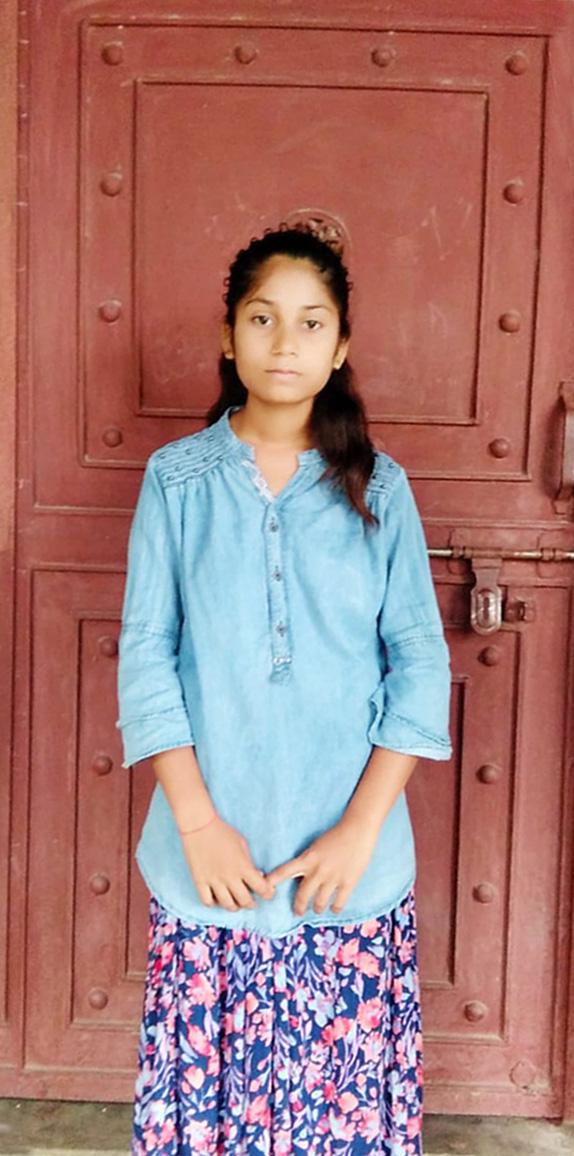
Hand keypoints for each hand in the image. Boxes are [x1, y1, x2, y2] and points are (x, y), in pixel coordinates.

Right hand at [180, 816, 275, 911]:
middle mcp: (230, 877)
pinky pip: (207, 902)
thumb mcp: (242, 844)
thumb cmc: (223, 832)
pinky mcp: (200, 881)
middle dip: (251, 904)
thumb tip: (255, 876)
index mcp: (243, 866)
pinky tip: (217, 898)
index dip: (267, 893)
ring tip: (236, 903)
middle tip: (252, 902)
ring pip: (227, 905)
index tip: (268, 893)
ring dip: (235, 907)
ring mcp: (214, 881)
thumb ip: (249, 863)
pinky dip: (214, 904)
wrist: (199, 826)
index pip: (261, 888)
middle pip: (245, 901)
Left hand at [264, 817, 378, 916]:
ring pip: (319, 903)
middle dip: (298, 907)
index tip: (265, 891)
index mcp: (307, 859)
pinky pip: (338, 903)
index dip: (272, 882)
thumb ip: (308, 861)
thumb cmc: (336, 835)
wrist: (357, 830)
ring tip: (317, 909)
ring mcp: (333, 878)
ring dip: (317, 908)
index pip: (283, 872)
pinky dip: (334, 908)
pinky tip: (333, 908)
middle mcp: (317, 870)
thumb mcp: (316, 847)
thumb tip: (300, 876)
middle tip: (297, 911)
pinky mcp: (348, 882)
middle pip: (302, 896)